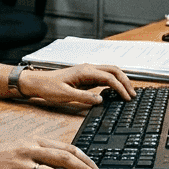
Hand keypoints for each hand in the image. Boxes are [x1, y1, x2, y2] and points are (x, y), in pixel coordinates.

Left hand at [17, 64, 134, 104]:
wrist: (36, 82)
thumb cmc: (48, 88)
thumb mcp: (65, 95)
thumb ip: (84, 97)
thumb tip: (101, 100)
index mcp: (84, 71)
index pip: (109, 77)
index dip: (120, 87)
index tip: (127, 98)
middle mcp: (88, 68)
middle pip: (114, 70)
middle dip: (126, 81)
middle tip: (133, 94)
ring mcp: (87, 71)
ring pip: (110, 72)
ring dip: (120, 80)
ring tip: (128, 92)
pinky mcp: (85, 77)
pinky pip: (103, 77)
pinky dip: (113, 82)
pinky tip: (115, 91)